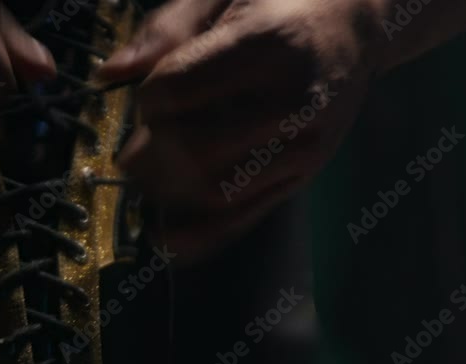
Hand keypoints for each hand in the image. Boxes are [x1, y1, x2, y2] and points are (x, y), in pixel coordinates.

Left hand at [99, 0, 384, 260]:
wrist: (357, 24)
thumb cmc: (278, 0)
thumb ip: (166, 27)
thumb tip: (108, 75)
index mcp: (268, 44)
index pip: (176, 91)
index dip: (148, 99)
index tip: (152, 94)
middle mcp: (293, 101)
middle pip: (194, 148)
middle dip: (151, 152)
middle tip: (137, 145)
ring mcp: (304, 145)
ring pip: (215, 191)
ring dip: (166, 191)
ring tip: (148, 175)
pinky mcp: (304, 176)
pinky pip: (245, 217)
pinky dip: (199, 235)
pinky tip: (163, 238)